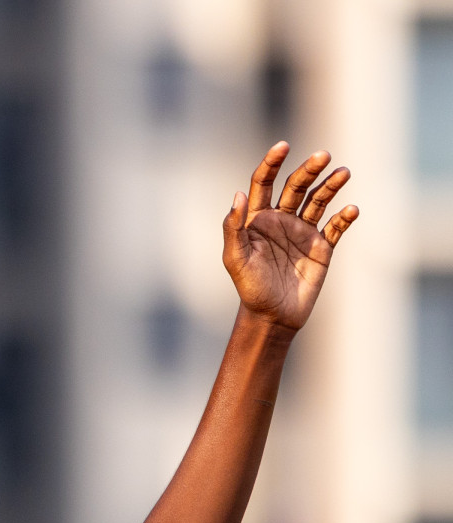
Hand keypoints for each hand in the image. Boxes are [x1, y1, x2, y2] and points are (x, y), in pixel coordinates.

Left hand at [222, 141, 358, 330]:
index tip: (283, 145)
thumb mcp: (235, 259)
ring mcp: (303, 231)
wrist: (272, 316)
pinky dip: (345, 217)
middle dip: (309, 170)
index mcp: (257, 219)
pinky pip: (336, 227)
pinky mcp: (322, 246)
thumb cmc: (249, 288)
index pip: (264, 183)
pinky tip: (350, 210)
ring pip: (319, 201)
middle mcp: (281, 220)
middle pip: (296, 186)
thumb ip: (233, 228)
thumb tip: (238, 194)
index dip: (271, 163)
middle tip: (323, 156)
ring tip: (343, 173)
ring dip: (331, 186)